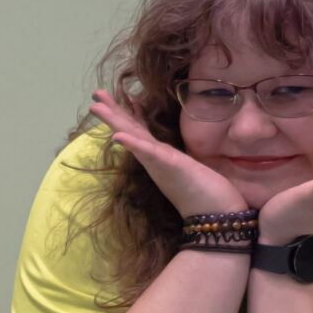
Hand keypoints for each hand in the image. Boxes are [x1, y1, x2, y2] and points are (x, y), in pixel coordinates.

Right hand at [85, 90, 245, 220]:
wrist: (218, 217)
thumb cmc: (209, 194)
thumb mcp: (192, 169)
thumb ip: (180, 159)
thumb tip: (174, 149)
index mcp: (161, 157)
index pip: (140, 131)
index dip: (128, 114)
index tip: (116, 97)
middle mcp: (155, 161)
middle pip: (130, 131)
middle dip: (112, 112)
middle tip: (95, 94)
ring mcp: (160, 165)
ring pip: (134, 139)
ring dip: (115, 123)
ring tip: (96, 107)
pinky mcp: (170, 169)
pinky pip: (149, 154)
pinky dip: (134, 144)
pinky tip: (119, 136)